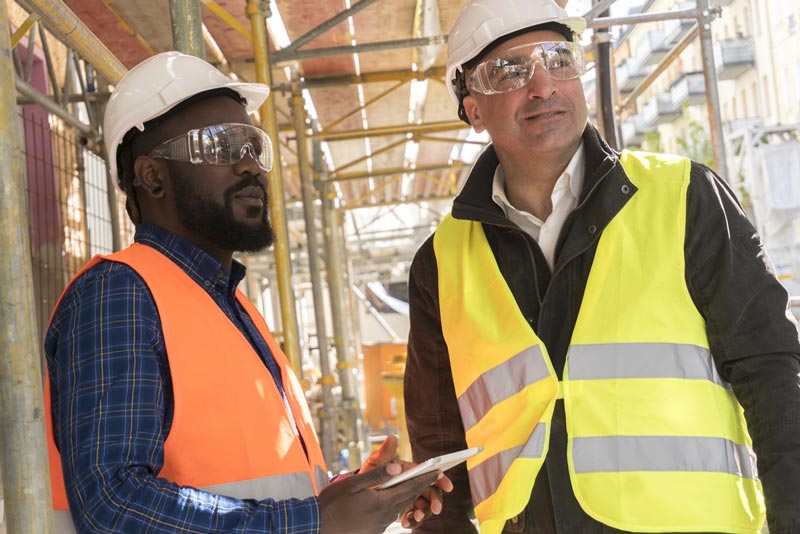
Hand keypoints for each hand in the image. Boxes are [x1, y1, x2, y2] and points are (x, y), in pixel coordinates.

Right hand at [319, 463, 439, 533]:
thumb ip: (377, 474)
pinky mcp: (374, 531)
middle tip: (430, 475)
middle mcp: (384, 516)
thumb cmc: (333, 502)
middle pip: (407, 498)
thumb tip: (399, 466)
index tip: (438, 471)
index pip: (410, 488)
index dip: (425, 479)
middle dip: (419, 487)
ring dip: (405, 496)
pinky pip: (389, 516)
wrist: (318, 526)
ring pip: (398, 508)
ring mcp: (379, 526)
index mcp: (382, 502)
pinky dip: (393, 505)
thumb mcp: (353, 484)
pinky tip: (388, 499)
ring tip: (410, 484)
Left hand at [359, 435, 453, 527]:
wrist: (360, 492)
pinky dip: (413, 521)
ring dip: (424, 513)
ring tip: (416, 517)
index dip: (441, 479)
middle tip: (435, 509)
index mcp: (411, 471)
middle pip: (432, 492)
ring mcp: (411, 498)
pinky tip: (406, 523)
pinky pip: (414, 518)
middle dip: (436, 500)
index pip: (429, 473)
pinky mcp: (406, 511)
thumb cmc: (371, 473)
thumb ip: (384, 453)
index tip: (448, 486)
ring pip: (425, 507)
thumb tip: (391, 437)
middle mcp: (414, 484)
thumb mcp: (375, 463)